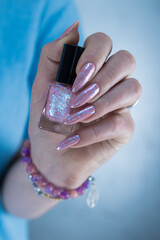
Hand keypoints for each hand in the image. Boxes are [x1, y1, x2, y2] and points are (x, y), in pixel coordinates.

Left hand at [29, 21, 141, 189]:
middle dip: (103, 77)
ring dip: (102, 103)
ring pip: (133, 88)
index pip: (105, 43)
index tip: (78, 74)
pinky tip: (75, 139)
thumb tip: (74, 28)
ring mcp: (120, 105)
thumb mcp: (42, 87)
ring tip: (78, 117)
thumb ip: (53, 56)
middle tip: (80, 96)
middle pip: (126, 60)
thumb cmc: (47, 120)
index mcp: (91, 70)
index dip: (95, 53)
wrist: (51, 155)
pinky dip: (94, 131)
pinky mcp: (124, 128)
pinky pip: (120, 122)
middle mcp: (110, 84)